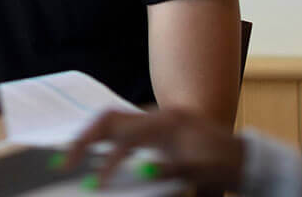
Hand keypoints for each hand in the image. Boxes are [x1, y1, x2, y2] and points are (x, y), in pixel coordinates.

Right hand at [62, 109, 244, 191]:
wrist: (237, 153)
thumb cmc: (221, 163)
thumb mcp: (201, 170)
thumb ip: (171, 171)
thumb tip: (141, 176)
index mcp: (166, 125)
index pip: (126, 140)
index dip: (109, 163)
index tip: (96, 185)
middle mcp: (154, 116)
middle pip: (108, 119)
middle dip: (83, 140)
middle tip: (63, 163)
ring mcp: (150, 119)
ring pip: (109, 120)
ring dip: (88, 137)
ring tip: (69, 157)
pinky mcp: (148, 127)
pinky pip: (116, 127)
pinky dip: (99, 138)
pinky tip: (89, 152)